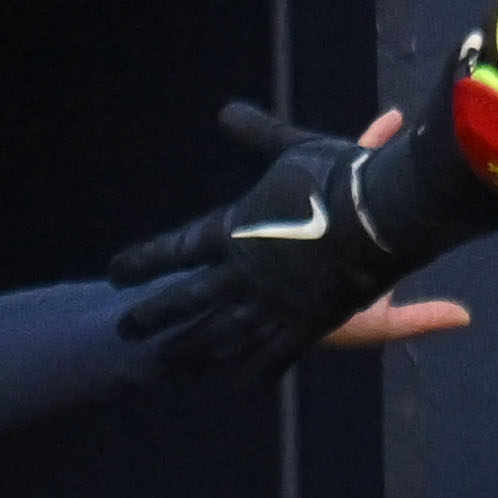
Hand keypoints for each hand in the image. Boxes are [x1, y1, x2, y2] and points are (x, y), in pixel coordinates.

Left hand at [108, 101, 421, 372]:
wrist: (381, 215)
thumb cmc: (339, 176)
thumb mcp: (294, 148)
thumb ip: (259, 135)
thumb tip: (227, 111)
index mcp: (233, 231)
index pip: (175, 250)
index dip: (143, 261)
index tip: (115, 273)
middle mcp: (241, 275)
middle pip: (184, 301)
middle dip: (151, 315)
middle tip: (125, 328)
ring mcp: (269, 307)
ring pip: (218, 336)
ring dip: (189, 349)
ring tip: (166, 361)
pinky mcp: (303, 328)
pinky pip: (270, 359)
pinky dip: (252, 373)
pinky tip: (236, 386)